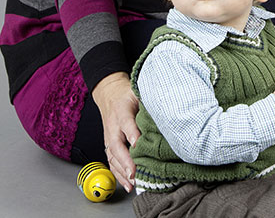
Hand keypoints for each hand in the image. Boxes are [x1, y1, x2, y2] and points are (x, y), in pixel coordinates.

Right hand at [92, 71, 139, 192]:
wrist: (110, 94)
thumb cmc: (127, 95)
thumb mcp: (138, 92)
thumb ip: (148, 102)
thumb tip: (165, 110)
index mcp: (121, 112)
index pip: (126, 125)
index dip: (133, 135)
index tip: (138, 145)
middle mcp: (113, 128)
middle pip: (117, 146)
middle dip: (125, 161)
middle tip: (134, 172)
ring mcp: (109, 138)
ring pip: (113, 158)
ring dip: (121, 171)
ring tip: (132, 182)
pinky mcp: (109, 146)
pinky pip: (112, 162)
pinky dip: (118, 174)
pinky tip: (127, 182)